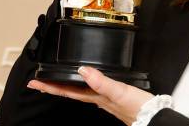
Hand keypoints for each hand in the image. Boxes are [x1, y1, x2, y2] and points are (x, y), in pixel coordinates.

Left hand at [27, 66, 152, 124]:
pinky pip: (91, 91)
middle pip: (70, 92)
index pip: (68, 91)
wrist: (154, 117)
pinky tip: (86, 83)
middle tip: (37, 82)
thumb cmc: (139, 107)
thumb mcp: (119, 92)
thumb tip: (83, 70)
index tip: (35, 83)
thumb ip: (101, 82)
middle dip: (53, 87)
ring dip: (65, 87)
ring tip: (55, 82)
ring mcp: (105, 100)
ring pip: (79, 92)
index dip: (51, 86)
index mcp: (96, 97)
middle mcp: (97, 99)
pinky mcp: (113, 98)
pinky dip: (82, 86)